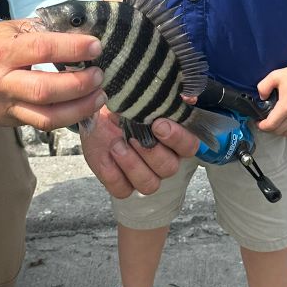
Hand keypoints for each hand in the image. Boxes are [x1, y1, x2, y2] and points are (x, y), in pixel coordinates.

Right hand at [0, 19, 105, 129]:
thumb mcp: (12, 28)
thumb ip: (44, 31)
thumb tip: (82, 33)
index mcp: (2, 52)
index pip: (42, 49)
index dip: (72, 48)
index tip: (96, 46)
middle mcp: (1, 82)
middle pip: (45, 90)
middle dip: (79, 85)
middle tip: (99, 75)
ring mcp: (4, 106)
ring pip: (46, 117)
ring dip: (79, 108)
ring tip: (99, 96)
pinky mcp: (9, 121)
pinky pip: (42, 124)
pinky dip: (67, 117)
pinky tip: (83, 107)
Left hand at [79, 108, 201, 198]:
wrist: (96, 115)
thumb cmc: (123, 105)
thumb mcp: (140, 95)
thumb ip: (164, 96)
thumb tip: (188, 97)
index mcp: (174, 139)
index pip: (190, 146)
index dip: (178, 138)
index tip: (158, 124)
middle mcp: (163, 160)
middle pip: (169, 168)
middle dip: (151, 152)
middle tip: (133, 135)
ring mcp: (143, 176)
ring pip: (149, 185)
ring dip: (132, 165)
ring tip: (116, 145)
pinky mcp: (121, 185)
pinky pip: (123, 191)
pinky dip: (113, 174)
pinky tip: (106, 156)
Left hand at [254, 62, 286, 138]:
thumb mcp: (273, 77)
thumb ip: (263, 88)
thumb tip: (261, 97)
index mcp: (285, 107)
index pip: (271, 125)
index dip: (262, 126)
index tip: (258, 122)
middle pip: (279, 131)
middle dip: (269, 129)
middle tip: (264, 122)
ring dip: (280, 131)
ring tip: (275, 124)